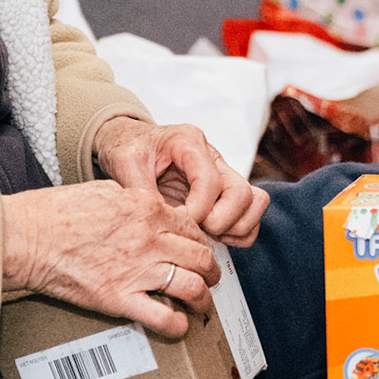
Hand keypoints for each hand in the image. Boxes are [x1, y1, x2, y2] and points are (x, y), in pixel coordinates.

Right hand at [1, 181, 220, 337]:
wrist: (28, 236)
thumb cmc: (57, 212)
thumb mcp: (106, 190)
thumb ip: (136, 201)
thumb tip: (153, 211)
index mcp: (147, 208)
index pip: (193, 227)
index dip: (202, 242)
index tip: (200, 251)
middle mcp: (149, 237)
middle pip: (201, 257)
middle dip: (211, 271)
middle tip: (209, 278)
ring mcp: (137, 269)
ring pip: (192, 287)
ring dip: (202, 299)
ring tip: (200, 304)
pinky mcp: (119, 298)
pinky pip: (164, 317)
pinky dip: (177, 325)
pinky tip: (178, 324)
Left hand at [93, 116, 269, 246]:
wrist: (130, 141)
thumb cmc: (129, 147)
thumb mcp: (124, 162)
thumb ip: (139, 191)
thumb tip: (152, 223)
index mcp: (188, 141)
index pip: (209, 180)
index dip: (197, 209)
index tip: (178, 222)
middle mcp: (212, 156)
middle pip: (241, 192)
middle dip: (220, 221)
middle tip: (195, 231)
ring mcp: (223, 173)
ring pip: (254, 202)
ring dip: (234, 227)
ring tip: (205, 234)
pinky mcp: (225, 191)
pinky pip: (251, 213)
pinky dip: (240, 232)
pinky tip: (214, 236)